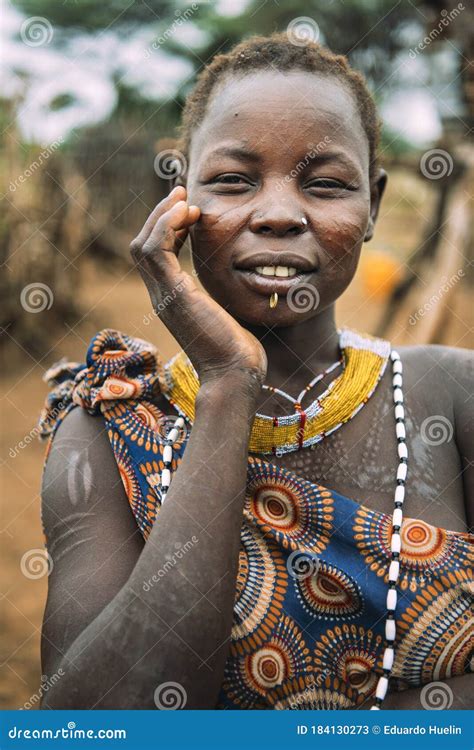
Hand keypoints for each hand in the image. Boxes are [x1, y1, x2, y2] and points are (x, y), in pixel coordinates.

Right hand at [130, 186, 266, 386]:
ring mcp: (164, 297)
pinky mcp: (173, 295)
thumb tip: (240, 273)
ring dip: (162, 216)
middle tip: (182, 194)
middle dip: (161, 216)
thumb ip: (222, 291)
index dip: (168, 228)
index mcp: (172, 299)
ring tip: (184, 199)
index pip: (156, 255)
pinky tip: (188, 213)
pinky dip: (167, 226)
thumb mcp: (228, 311)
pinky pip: (156, 251)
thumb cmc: (238, 350)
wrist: (236, 375)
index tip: (190, 208)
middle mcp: (162, 296)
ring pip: (144, 245)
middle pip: (144, 245)